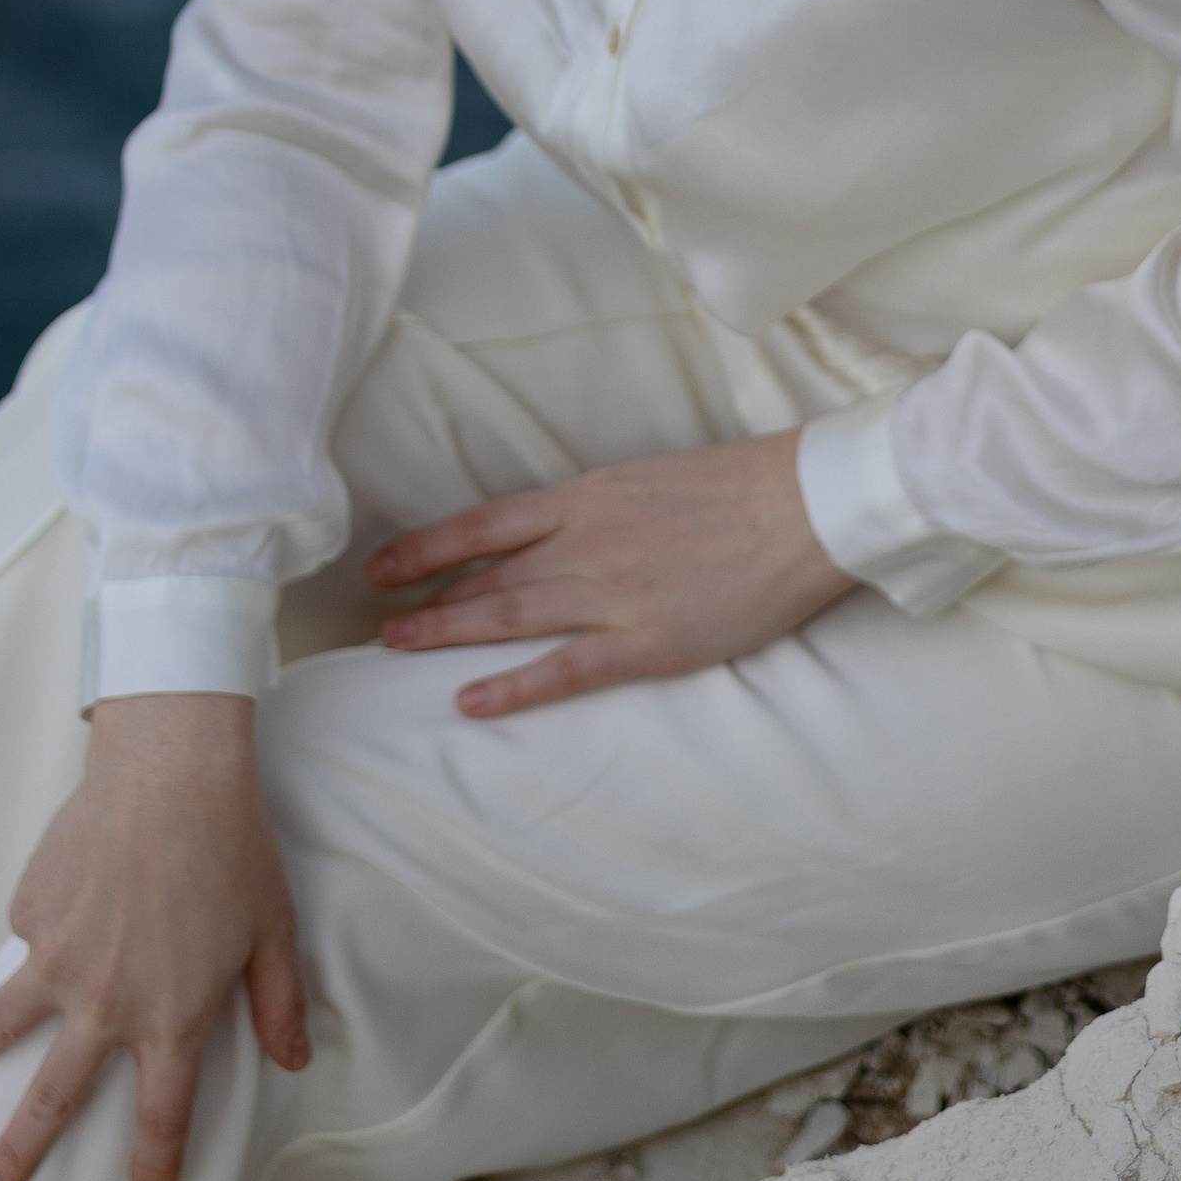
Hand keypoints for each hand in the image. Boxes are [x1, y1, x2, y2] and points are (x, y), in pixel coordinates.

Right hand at [0, 692, 306, 1180]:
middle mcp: (106, 1002)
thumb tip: (293, 1060)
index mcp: (171, 1017)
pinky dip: (36, 933)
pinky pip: (29, 935)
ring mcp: (58, 959)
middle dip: (17, 1152)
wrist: (171, 769)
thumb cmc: (231, 846)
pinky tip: (65, 896)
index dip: (154, 1158)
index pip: (160, 1112)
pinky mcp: (31, 911)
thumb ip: (278, 1002)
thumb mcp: (272, 929)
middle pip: (52, 1100)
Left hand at [366, 429, 852, 719]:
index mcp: (587, 496)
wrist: (803, 506)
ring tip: (399, 650)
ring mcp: (614, 593)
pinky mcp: (648, 642)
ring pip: (512, 616)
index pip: (485, 522)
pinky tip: (470, 701)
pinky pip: (566, 669)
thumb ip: (597, 507)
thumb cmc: (737, 487)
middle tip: (377, 625)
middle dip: (428, 599)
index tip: (382, 565)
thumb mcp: (648, 479)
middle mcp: (587, 542)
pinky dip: (514, 686)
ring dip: (450, 634)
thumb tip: (556, 530)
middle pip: (489, 575)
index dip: (428, 546)